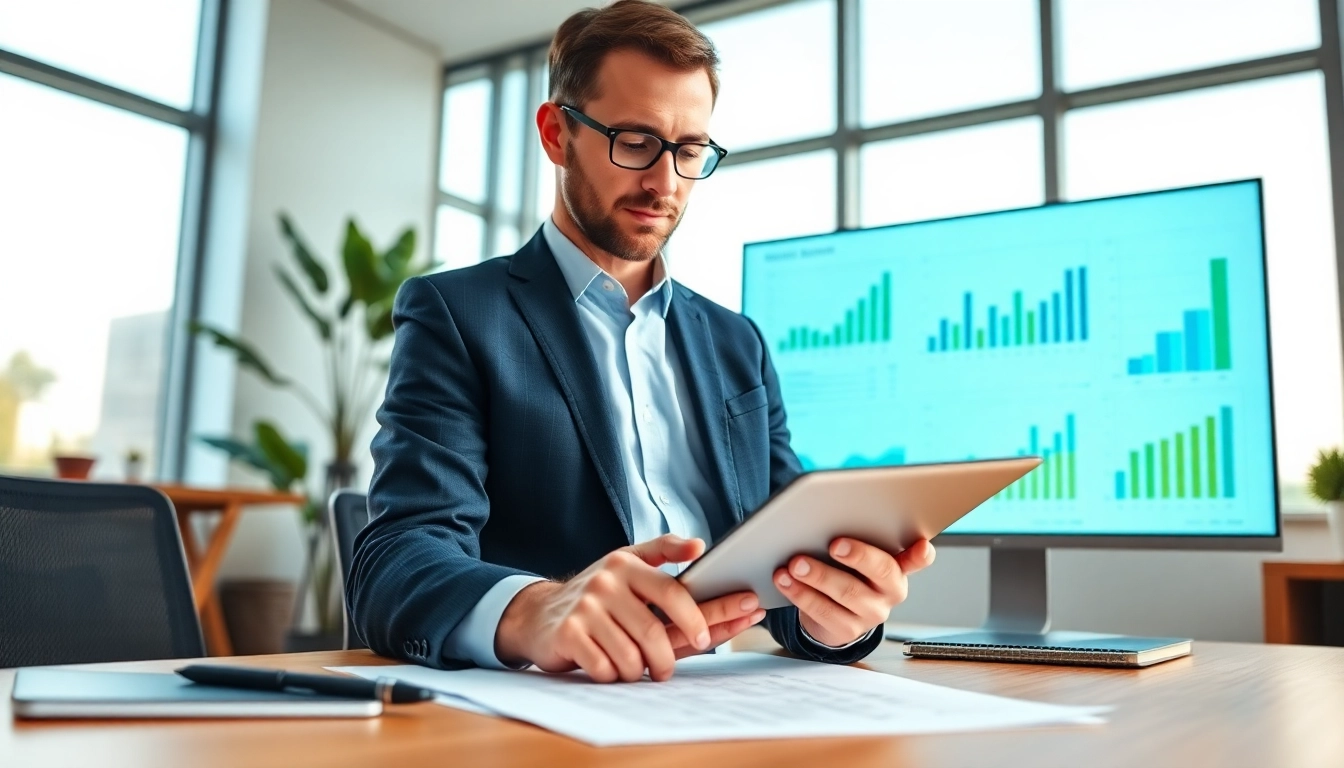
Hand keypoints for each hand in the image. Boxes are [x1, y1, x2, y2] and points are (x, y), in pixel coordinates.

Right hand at [495, 534, 765, 681]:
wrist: (538, 614)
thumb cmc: (597, 596)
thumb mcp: (627, 564)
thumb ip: (664, 553)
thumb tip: (700, 545)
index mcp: (627, 562)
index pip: (673, 592)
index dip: (696, 618)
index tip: (708, 638)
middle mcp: (606, 581)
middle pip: (654, 632)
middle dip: (667, 660)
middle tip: (666, 669)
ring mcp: (585, 607)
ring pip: (631, 655)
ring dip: (639, 671)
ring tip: (636, 669)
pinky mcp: (568, 633)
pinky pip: (606, 667)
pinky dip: (613, 675)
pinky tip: (608, 668)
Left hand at [773, 538, 934, 647]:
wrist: (831, 613)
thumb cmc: (845, 571)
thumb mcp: (856, 554)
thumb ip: (857, 537)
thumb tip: (831, 514)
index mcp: (899, 567)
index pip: (919, 559)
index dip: (921, 554)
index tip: (920, 545)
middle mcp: (892, 592)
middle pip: (882, 572)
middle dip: (858, 556)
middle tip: (834, 544)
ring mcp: (872, 613)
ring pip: (848, 593)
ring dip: (818, 576)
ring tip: (795, 563)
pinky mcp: (848, 630)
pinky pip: (823, 611)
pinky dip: (800, 593)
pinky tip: (784, 580)